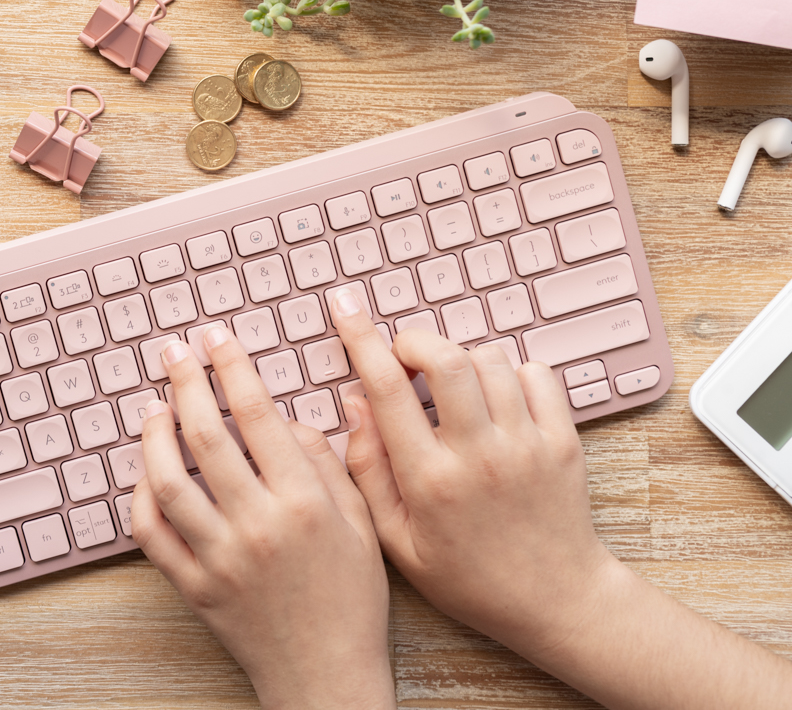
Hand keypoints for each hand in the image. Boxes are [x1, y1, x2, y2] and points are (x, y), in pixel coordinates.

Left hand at [132, 325, 394, 708]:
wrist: (328, 677)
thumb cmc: (353, 600)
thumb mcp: (364, 525)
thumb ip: (330, 465)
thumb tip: (286, 419)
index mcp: (306, 503)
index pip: (259, 415)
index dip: (233, 367)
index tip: (217, 339)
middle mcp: (259, 525)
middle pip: (207, 435)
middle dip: (186, 382)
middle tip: (175, 352)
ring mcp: (220, 558)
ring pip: (168, 480)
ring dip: (154, 434)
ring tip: (155, 406)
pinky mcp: (194, 586)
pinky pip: (153, 532)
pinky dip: (142, 495)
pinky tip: (147, 470)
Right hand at [330, 287, 617, 655]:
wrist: (556, 601)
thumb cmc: (469, 577)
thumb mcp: (397, 542)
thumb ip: (367, 471)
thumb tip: (355, 404)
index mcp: (429, 480)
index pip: (388, 390)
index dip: (361, 339)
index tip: (346, 308)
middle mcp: (479, 455)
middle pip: (446, 359)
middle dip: (416, 341)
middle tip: (404, 356)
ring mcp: (527, 445)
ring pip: (490, 360)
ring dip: (462, 359)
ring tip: (451, 388)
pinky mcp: (562, 441)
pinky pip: (536, 374)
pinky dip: (511, 373)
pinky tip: (496, 400)